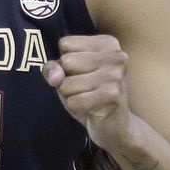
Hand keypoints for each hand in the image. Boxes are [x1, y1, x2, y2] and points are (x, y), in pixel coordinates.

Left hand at [43, 34, 131, 151]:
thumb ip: (54, 67)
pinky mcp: (112, 95)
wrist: (115, 126)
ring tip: (89, 98)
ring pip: (66, 83)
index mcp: (108, 43)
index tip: (83, 73)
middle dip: (67, 80)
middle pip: (65, 62)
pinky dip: (76, 108)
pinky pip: (73, 101)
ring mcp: (116, 75)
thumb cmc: (90, 95)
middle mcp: (116, 55)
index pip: (65, 44)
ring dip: (71, 96)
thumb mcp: (68, 75)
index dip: (65, 63)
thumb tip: (55, 77)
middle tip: (87, 89)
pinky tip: (92, 109)